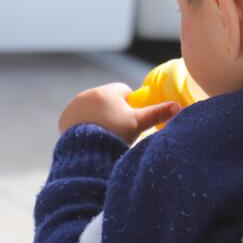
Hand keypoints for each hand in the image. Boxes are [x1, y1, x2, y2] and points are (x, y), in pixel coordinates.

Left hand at [58, 83, 179, 142]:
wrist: (87, 152)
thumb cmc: (115, 134)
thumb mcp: (138, 124)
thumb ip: (157, 113)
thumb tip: (179, 106)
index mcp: (107, 91)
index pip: (124, 91)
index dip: (130, 105)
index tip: (130, 120)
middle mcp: (88, 94)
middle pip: (107, 100)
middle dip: (114, 111)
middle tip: (119, 130)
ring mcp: (74, 106)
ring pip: (93, 109)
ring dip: (98, 117)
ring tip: (104, 135)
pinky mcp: (64, 119)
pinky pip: (79, 118)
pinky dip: (84, 125)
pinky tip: (90, 137)